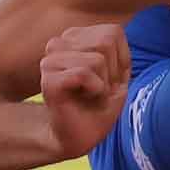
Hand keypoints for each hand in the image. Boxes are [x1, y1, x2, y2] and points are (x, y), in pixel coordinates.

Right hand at [37, 23, 132, 157]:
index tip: (109, 79)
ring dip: (103, 84)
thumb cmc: (99, 107)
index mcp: (74, 38)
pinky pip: (84, 74)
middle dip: (113, 72)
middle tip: (100, 90)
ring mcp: (50, 61)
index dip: (121, 60)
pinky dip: (95, 90)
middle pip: (105, 43)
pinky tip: (85, 99)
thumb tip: (115, 32)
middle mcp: (59, 44)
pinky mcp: (49, 80)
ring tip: (91, 95)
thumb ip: (119, 51)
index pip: (112, 32)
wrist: (80, 136)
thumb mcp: (119, 75)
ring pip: (97, 59)